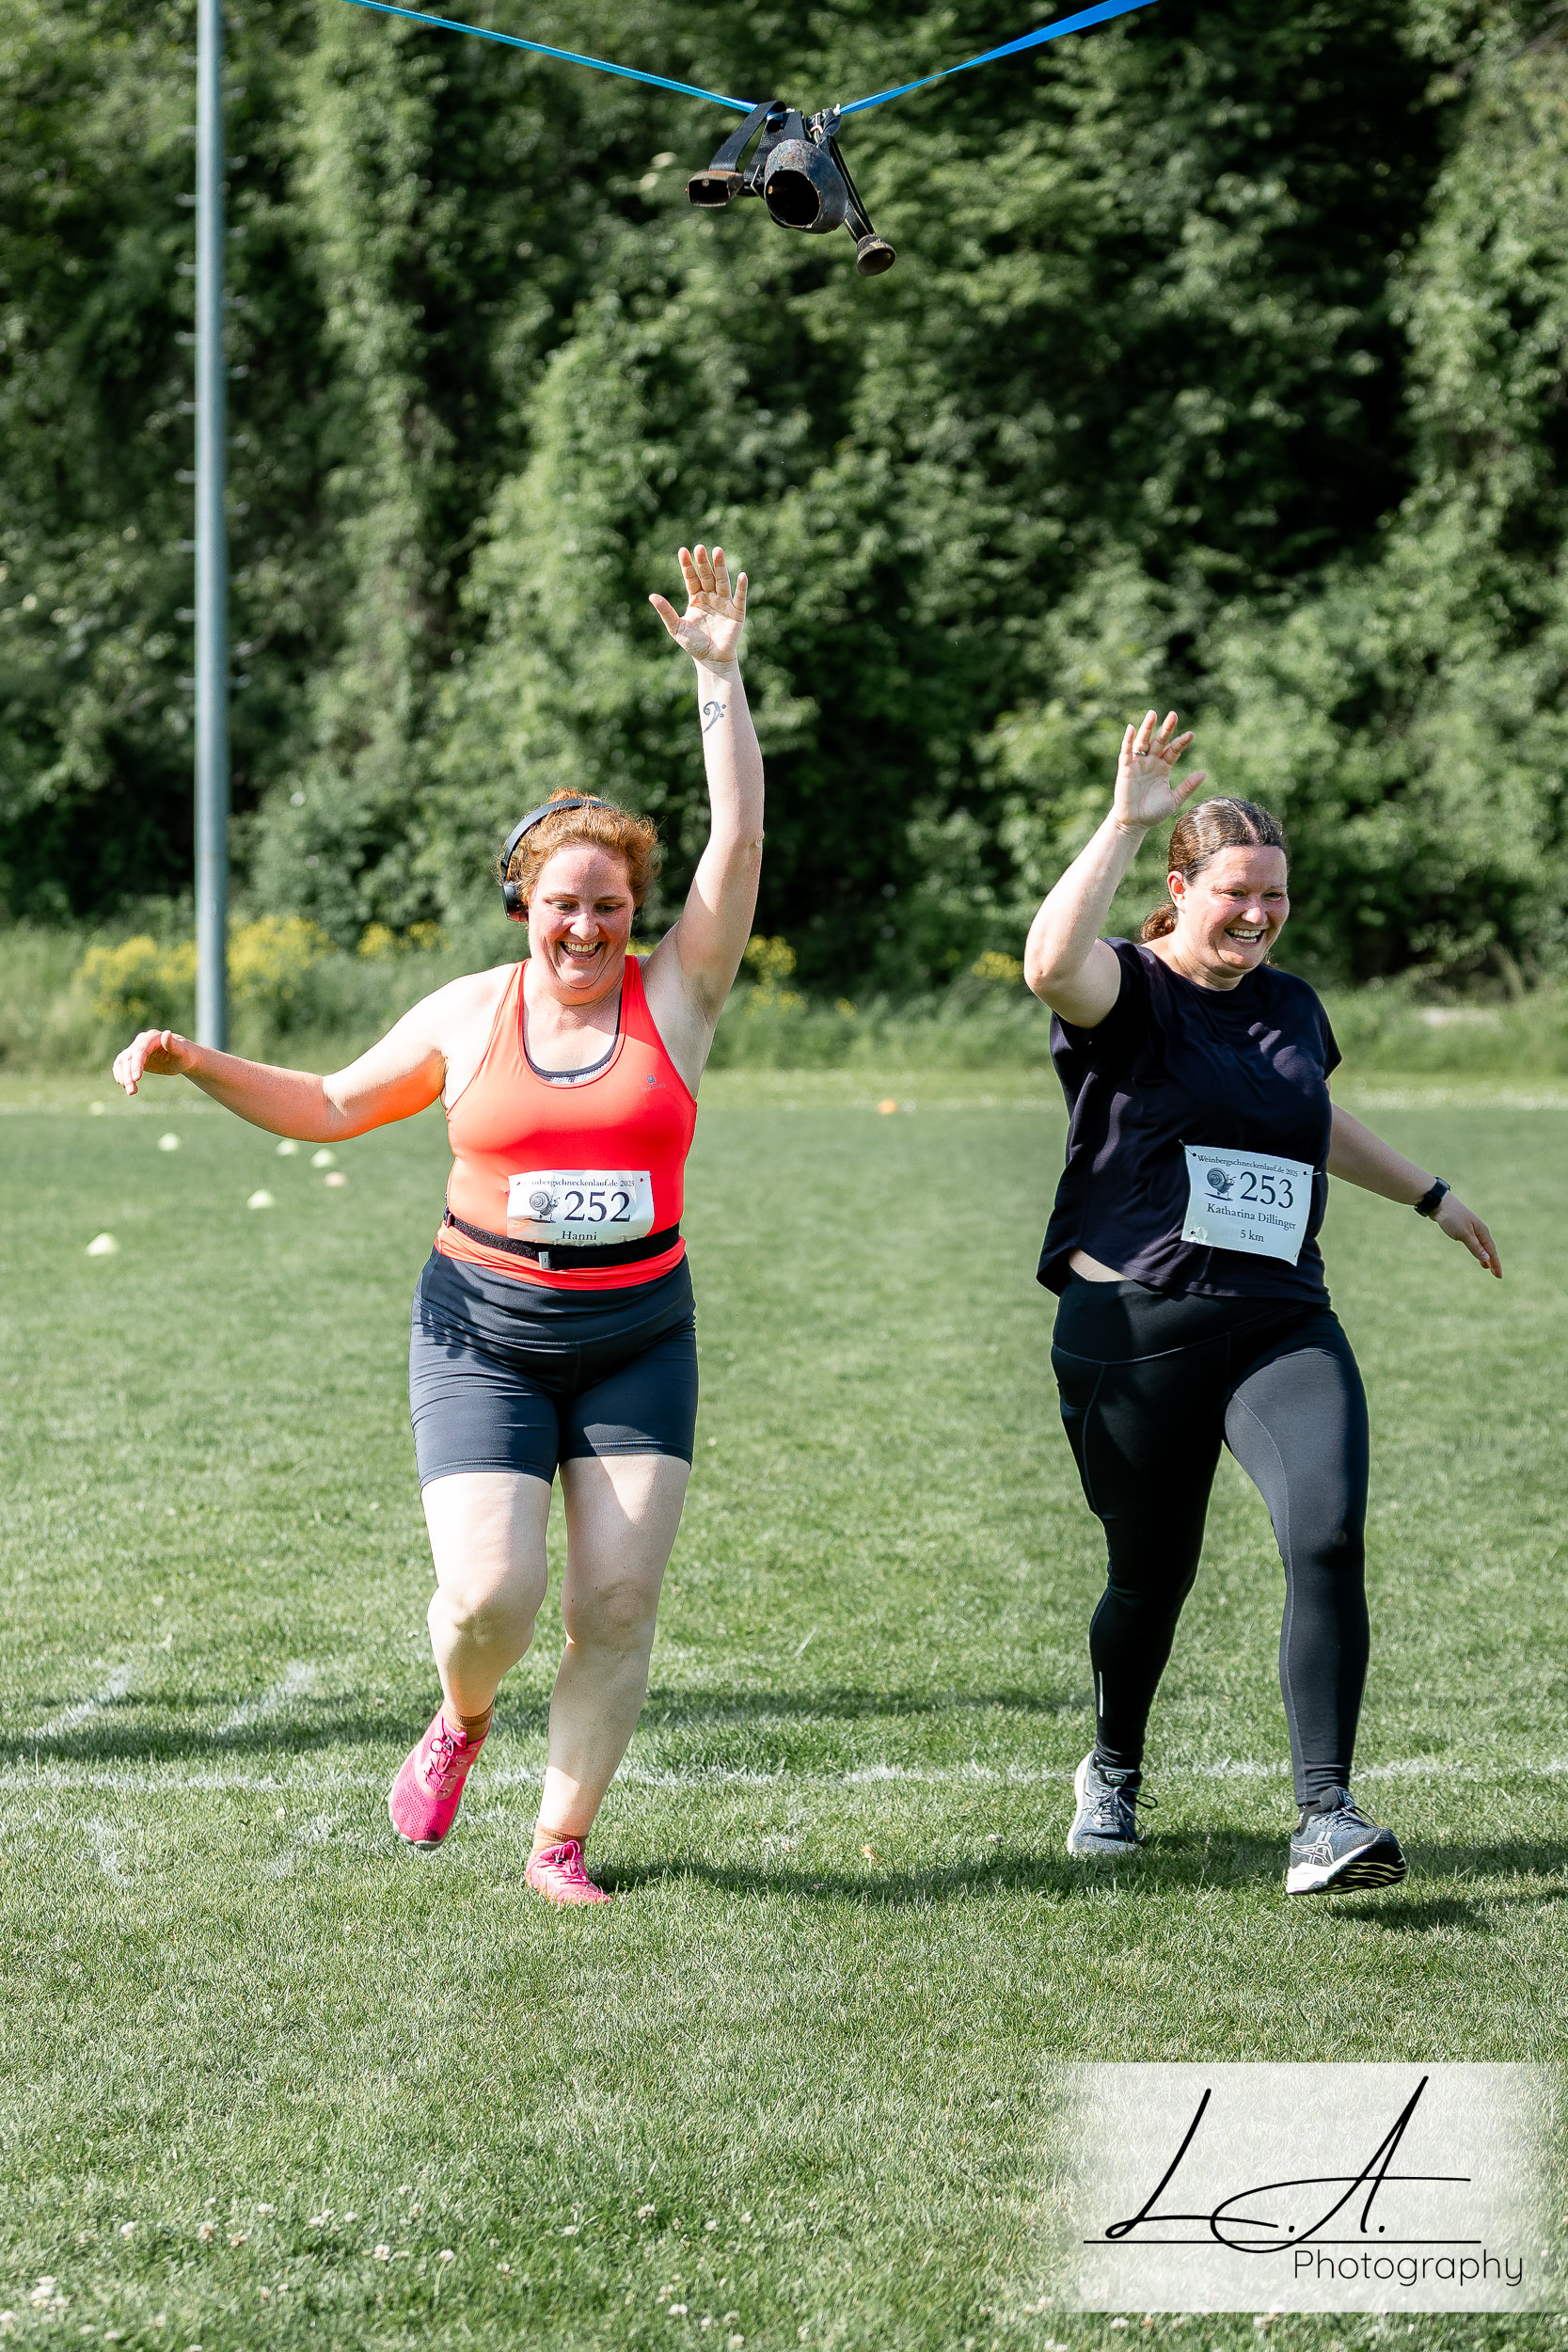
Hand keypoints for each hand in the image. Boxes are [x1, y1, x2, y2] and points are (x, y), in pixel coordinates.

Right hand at [113, 1028, 196, 1096]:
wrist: (184, 1058)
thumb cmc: (186, 1055)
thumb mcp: (182, 1052)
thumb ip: (173, 1044)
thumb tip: (166, 1033)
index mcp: (152, 1037)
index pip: (140, 1051)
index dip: (136, 1065)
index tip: (137, 1079)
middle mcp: (141, 1041)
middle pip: (129, 1058)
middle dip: (128, 1075)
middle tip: (132, 1092)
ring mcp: (136, 1049)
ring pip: (122, 1062)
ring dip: (122, 1077)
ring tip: (131, 1092)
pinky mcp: (134, 1058)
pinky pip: (121, 1065)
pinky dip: (121, 1075)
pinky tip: (125, 1086)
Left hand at [649, 543, 746, 668]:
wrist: (711, 660)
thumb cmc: (694, 644)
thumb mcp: (676, 627)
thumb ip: (666, 612)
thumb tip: (652, 596)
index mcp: (696, 599)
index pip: (691, 578)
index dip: (687, 565)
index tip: (683, 551)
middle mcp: (710, 597)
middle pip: (706, 576)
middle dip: (703, 562)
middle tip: (699, 547)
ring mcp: (724, 603)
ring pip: (722, 581)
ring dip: (720, 567)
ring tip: (718, 551)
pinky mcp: (737, 613)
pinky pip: (739, 598)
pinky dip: (741, 587)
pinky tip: (741, 575)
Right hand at [1112, 709, 1205, 835]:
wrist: (1134, 823)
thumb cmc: (1153, 813)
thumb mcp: (1174, 800)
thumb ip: (1187, 787)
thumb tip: (1204, 773)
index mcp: (1163, 768)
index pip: (1173, 751)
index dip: (1181, 743)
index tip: (1191, 735)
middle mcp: (1151, 763)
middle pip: (1160, 741)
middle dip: (1166, 729)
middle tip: (1173, 715)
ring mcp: (1138, 764)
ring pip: (1143, 742)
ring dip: (1147, 728)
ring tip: (1153, 714)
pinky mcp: (1126, 769)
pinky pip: (1127, 752)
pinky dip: (1128, 740)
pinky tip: (1131, 728)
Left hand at [1434, 1191, 1501, 1278]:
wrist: (1439, 1203)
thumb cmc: (1452, 1218)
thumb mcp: (1464, 1234)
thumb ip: (1475, 1246)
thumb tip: (1487, 1258)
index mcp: (1482, 1231)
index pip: (1491, 1251)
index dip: (1496, 1264)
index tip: (1499, 1276)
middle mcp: (1480, 1230)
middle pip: (1489, 1249)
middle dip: (1493, 1262)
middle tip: (1496, 1275)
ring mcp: (1472, 1229)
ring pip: (1482, 1246)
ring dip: (1485, 1257)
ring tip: (1487, 1268)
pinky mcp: (1464, 1228)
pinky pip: (1475, 1243)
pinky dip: (1478, 1250)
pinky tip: (1476, 1253)